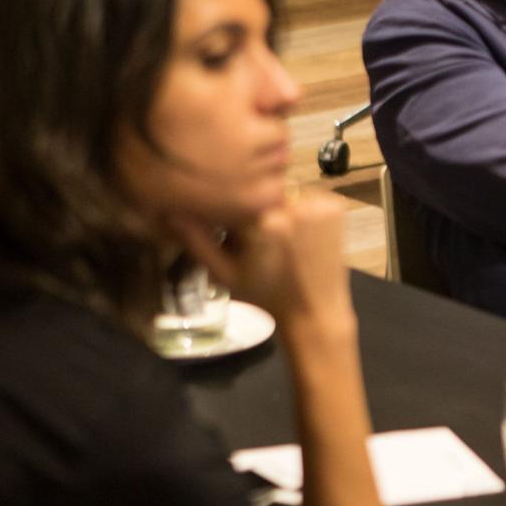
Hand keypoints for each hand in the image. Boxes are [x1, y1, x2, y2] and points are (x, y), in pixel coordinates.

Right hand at [171, 189, 353, 331]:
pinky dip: (301, 211)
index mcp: (260, 219)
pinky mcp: (335, 206)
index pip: (233, 197)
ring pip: (283, 192)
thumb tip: (170, 212)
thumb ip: (196, 240)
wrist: (316, 313)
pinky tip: (299, 237)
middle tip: (257, 239)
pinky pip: (308, 197)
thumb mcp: (224, 272)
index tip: (228, 227)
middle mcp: (291, 204)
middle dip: (253, 209)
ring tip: (279, 240)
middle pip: (260, 193)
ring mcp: (317, 203)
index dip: (227, 212)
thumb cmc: (267, 296)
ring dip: (277, 208)